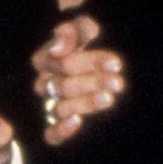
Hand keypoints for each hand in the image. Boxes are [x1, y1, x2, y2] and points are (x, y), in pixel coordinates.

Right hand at [29, 14, 124, 145]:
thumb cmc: (91, 41)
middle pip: (61, 86)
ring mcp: (50, 106)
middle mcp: (44, 84)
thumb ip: (72, 32)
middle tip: (118, 82)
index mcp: (45, 60)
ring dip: (86, 103)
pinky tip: (78, 121)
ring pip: (61, 108)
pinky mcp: (57, 128)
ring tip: (110, 97)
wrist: (104, 59)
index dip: (88, 62)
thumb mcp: (86, 28)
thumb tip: (57, 49)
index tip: (115, 62)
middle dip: (91, 82)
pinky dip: (61, 130)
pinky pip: (51, 134)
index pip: (59, 63)